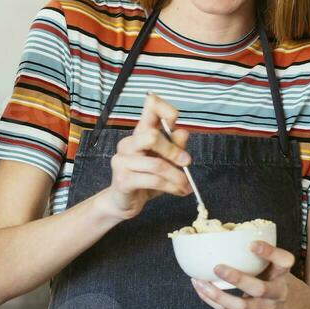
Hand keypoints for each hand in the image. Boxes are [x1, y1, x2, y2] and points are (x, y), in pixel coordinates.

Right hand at [99, 92, 191, 220]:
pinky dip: (171, 187)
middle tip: (187, 163)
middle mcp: (128, 143)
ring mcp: (122, 161)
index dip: (165, 108)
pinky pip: (153, 180)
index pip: (149, 106)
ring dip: (177, 176)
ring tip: (185, 185)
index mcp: (140, 132)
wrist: (126, 202)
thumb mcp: (166, 161)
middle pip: (152, 136)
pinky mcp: (123, 180)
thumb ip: (174, 147)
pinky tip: (178, 191)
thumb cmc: (146, 178)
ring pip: (157, 164)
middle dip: (174, 151)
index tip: (175, 120)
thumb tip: (183, 133)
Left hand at [192, 241, 296, 308]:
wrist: (289, 302)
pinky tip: (201, 289)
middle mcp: (277, 291)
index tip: (252, 244)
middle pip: (259, 289)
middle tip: (217, 267)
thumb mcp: (275, 260)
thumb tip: (225, 234)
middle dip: (237, 279)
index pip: (283, 260)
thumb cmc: (274, 274)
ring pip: (241, 306)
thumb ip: (260, 250)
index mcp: (283, 271)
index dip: (268, 252)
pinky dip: (212, 300)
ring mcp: (265, 307)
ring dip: (218, 295)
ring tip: (200, 282)